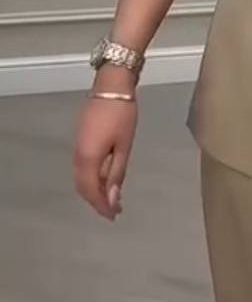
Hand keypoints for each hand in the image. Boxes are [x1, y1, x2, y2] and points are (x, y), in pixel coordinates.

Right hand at [73, 84, 136, 220]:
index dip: (101, 205)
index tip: (114, 215)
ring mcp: (77, 146)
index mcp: (88, 158)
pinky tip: (104, 178)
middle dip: (96, 200)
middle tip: (113, 210)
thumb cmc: (122, 115)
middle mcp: (78, 155)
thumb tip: (112, 199)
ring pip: (81, 177)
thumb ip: (116, 174)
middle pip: (82, 186)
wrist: (112, 87)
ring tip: (110, 198)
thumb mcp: (124, 146)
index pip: (91, 190)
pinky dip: (91, 177)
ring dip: (93, 190)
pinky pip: (82, 167)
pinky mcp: (80, 139)